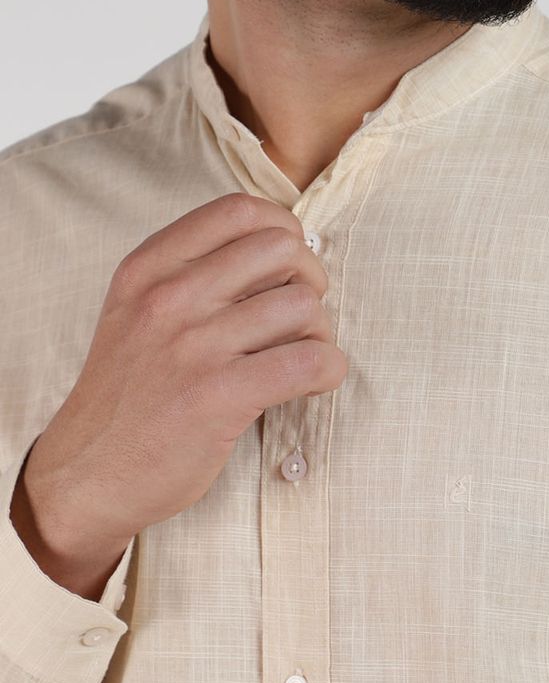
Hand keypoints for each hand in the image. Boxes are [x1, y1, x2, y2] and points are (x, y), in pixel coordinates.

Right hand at [21, 191, 347, 558]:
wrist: (86, 473)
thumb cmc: (127, 394)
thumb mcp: (136, 313)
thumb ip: (191, 275)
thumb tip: (281, 252)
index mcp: (148, 267)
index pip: (239, 209)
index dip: (283, 231)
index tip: (285, 268)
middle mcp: (168, 297)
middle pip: (283, 250)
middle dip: (309, 280)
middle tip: (298, 318)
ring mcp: (193, 346)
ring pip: (304, 306)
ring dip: (320, 332)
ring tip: (299, 357)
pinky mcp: (219, 396)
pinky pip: (310, 362)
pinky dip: (328, 370)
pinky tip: (310, 384)